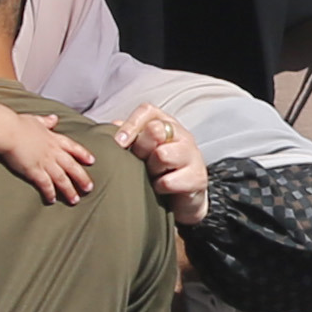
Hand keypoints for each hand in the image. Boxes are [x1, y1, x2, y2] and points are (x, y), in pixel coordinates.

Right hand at [0, 106, 98, 206]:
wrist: (7, 131)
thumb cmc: (18, 124)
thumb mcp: (36, 120)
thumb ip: (46, 121)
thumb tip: (54, 118)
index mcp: (53, 139)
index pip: (73, 147)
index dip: (83, 154)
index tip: (92, 161)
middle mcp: (53, 152)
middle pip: (72, 167)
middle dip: (82, 178)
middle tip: (89, 188)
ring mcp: (45, 162)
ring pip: (62, 179)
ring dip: (69, 190)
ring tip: (75, 200)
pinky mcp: (34, 171)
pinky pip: (45, 184)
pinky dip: (50, 193)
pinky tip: (52, 200)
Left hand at [118, 104, 210, 225]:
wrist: (182, 200)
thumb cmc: (160, 170)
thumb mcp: (143, 150)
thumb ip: (130, 136)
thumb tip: (113, 125)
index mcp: (167, 124)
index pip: (147, 111)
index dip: (130, 125)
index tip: (119, 143)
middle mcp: (182, 135)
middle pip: (155, 130)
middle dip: (141, 149)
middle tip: (141, 161)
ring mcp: (193, 155)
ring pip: (162, 155)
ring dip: (151, 170)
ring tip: (153, 175)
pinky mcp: (197, 177)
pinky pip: (167, 181)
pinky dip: (159, 188)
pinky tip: (161, 189)